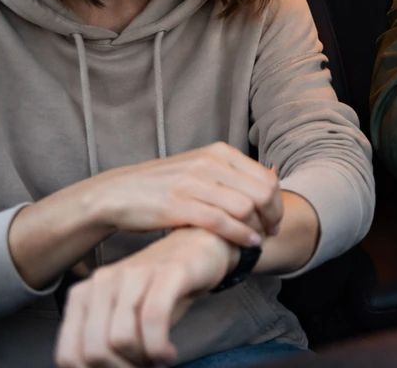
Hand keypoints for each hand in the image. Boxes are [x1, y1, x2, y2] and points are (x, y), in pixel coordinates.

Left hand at [55, 228, 236, 367]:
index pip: (69, 355)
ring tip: (158, 359)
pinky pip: (154, 319)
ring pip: (122, 338)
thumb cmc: (160, 289)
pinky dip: (159, 348)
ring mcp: (135, 273)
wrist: (199, 246)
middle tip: (144, 366)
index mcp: (83, 294)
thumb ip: (102, 340)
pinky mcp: (169, 272)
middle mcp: (103, 280)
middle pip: (96, 351)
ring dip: (143, 360)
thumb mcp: (123, 316)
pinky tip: (168, 353)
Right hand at [83, 142, 282, 247]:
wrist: (118, 192)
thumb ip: (230, 175)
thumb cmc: (164, 185)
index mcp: (219, 152)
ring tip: (258, 241)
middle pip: (262, 192)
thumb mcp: (200, 169)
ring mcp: (194, 182)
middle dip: (273, 217)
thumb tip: (266, 188)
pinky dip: (240, 235)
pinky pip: (221, 221)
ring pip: (245, 207)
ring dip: (258, 228)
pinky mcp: (178, 204)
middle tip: (271, 234)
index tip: (275, 220)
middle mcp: (210, 163)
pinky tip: (247, 244)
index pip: (266, 177)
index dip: (277, 202)